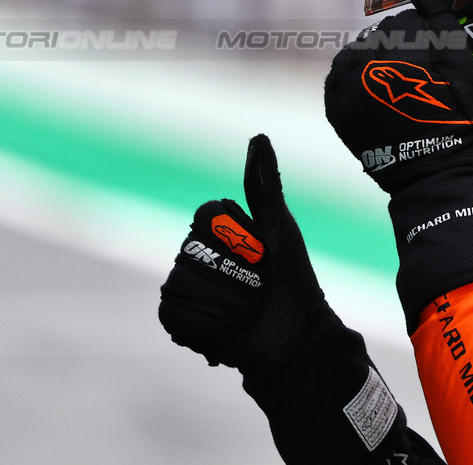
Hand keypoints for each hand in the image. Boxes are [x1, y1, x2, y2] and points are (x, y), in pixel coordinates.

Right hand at [158, 133, 323, 371]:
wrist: (296, 336)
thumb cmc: (293, 279)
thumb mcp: (280, 228)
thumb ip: (265, 184)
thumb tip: (258, 136)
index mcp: (215, 232)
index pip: (205, 214)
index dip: (237, 232)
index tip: (262, 250)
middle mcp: (194, 256)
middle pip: (194, 247)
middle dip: (235, 269)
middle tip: (257, 284)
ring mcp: (183, 286)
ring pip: (185, 281)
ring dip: (225, 298)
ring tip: (245, 310)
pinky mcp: (176, 320)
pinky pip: (175, 313)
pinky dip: (206, 323)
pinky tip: (226, 329)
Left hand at [324, 0, 472, 191]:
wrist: (431, 172)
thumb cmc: (454, 120)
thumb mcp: (463, 68)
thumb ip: (443, 23)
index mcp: (397, 49)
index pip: (405, 21)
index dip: (424, 37)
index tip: (433, 58)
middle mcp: (364, 62)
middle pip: (380, 36)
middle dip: (399, 49)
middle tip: (418, 77)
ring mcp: (345, 85)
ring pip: (358, 52)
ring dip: (374, 61)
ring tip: (395, 85)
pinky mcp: (335, 106)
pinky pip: (341, 77)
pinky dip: (355, 80)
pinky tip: (375, 93)